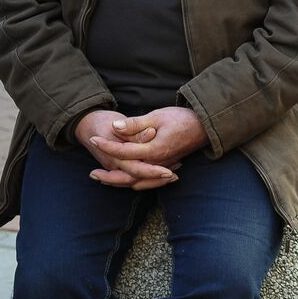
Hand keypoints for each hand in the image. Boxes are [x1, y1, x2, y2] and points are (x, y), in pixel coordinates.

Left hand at [86, 107, 209, 187]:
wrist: (205, 126)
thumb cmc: (182, 119)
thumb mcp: (157, 116)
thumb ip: (135, 124)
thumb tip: (114, 126)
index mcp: (154, 150)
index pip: (123, 152)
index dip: (106, 145)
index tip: (93, 138)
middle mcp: (158, 163)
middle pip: (128, 175)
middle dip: (109, 176)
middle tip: (92, 173)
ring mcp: (162, 167)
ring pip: (137, 182)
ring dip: (120, 182)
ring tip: (104, 180)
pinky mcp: (166, 167)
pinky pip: (147, 182)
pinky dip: (134, 183)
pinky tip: (126, 179)